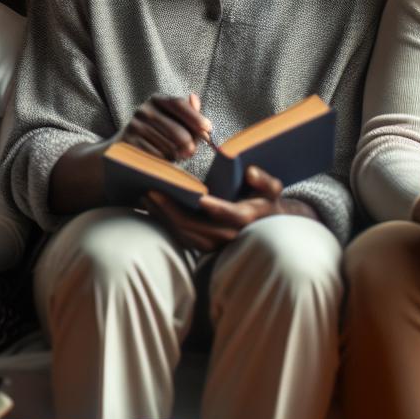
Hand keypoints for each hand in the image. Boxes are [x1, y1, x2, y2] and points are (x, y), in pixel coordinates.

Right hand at [120, 93, 214, 161]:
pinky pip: (158, 157)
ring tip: (174, 155)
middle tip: (192, 152)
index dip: (195, 117)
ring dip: (177, 156)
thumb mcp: (172, 120)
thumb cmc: (156, 135)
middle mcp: (144, 110)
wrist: (123, 151)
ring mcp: (135, 126)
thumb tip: (194, 98)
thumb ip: (188, 113)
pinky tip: (163, 160)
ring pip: (169, 147)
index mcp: (156, 100)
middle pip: (177, 131)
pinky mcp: (130, 144)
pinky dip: (165, 162)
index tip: (208, 129)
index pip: (178, 104)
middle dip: (190, 145)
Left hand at [143, 167, 311, 252]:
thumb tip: (250, 172)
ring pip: (186, 235)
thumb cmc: (266, 200)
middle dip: (173, 211)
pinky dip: (166, 223)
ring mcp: (215, 245)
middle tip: (152, 192)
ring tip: (146, 197)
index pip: (231, 215)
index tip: (198, 197)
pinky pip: (182, 237)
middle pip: (198, 228)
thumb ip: (264, 180)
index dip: (216, 208)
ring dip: (164, 218)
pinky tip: (152, 207)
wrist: (265, 225)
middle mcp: (229, 237)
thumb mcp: (272, 188)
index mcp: (247, 219)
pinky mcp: (204, 246)